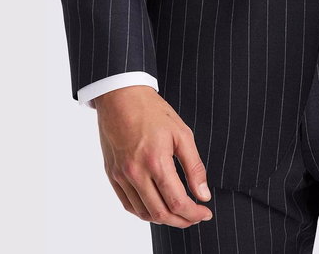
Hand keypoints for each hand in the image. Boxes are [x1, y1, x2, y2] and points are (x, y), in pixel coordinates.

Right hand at [94, 85, 213, 227]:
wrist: (120, 97)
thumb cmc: (152, 112)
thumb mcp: (182, 133)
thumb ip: (194, 166)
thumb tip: (204, 194)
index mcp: (155, 160)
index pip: (177, 201)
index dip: (194, 213)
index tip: (206, 212)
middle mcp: (136, 172)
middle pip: (161, 213)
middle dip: (182, 221)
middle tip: (196, 216)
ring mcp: (121, 176)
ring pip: (144, 213)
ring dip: (164, 219)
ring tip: (180, 214)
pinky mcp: (112, 176)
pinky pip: (129, 205)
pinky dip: (145, 212)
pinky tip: (158, 207)